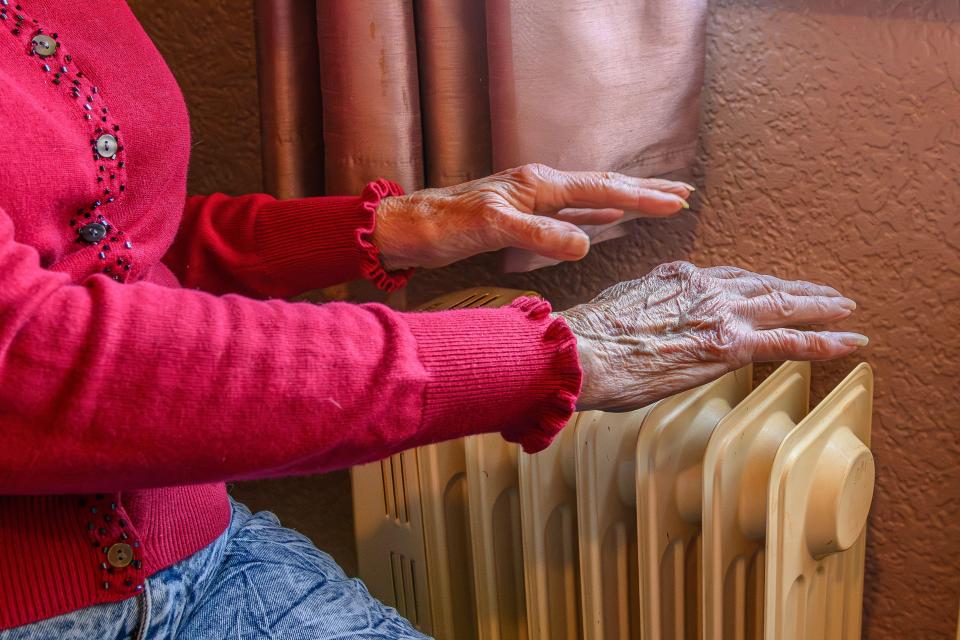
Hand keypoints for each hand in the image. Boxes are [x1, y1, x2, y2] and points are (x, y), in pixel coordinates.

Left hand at [371, 163, 691, 269]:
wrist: (409, 226)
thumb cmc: (445, 225)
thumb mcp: (492, 228)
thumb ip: (539, 235)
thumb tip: (587, 244)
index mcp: (539, 184)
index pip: (602, 188)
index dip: (642, 196)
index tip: (678, 201)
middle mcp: (540, 185)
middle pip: (604, 184)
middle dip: (645, 190)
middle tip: (683, 194)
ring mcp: (532, 198)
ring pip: (590, 195)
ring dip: (625, 199)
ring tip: (655, 200)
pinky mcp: (521, 213)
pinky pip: (571, 210)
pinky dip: (595, 213)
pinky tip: (604, 219)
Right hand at [558, 262, 867, 411]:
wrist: (582, 351)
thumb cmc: (589, 340)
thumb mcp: (618, 310)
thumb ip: (644, 311)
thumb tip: (646, 325)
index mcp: (677, 278)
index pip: (726, 278)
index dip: (752, 286)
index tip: (765, 290)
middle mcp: (704, 288)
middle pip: (762, 284)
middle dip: (796, 288)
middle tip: (824, 293)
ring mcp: (720, 314)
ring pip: (785, 305)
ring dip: (820, 308)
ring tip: (845, 311)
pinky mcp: (730, 345)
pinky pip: (790, 341)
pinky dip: (825, 340)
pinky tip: (850, 341)